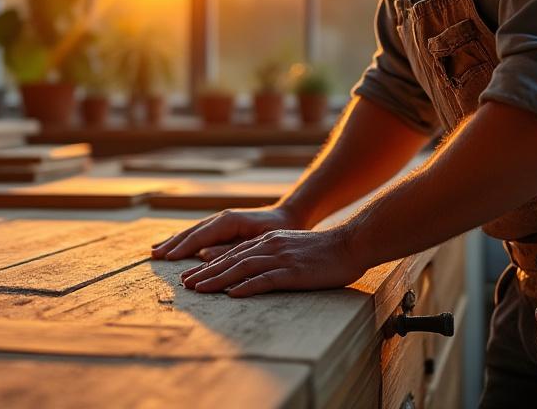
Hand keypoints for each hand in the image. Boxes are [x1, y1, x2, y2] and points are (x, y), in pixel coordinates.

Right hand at [150, 206, 303, 260]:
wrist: (289, 216)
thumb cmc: (278, 231)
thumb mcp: (259, 242)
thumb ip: (231, 249)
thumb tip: (202, 256)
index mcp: (228, 221)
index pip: (199, 236)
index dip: (182, 247)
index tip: (166, 258)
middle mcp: (221, 218)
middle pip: (191, 232)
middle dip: (172, 244)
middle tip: (153, 256)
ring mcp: (220, 221)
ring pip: (192, 232)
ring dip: (174, 241)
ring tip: (155, 250)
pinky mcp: (221, 226)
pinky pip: (198, 234)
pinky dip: (184, 240)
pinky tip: (174, 245)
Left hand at [177, 226, 366, 297]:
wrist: (351, 243)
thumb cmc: (326, 251)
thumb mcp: (293, 248)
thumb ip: (274, 256)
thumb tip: (256, 270)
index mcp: (269, 241)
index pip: (232, 253)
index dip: (210, 264)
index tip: (192, 274)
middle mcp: (269, 246)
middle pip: (230, 259)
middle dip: (205, 272)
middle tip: (184, 284)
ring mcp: (280, 258)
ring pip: (241, 268)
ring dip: (217, 279)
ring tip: (198, 289)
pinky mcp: (293, 271)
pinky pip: (265, 279)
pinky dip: (247, 286)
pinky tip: (232, 294)